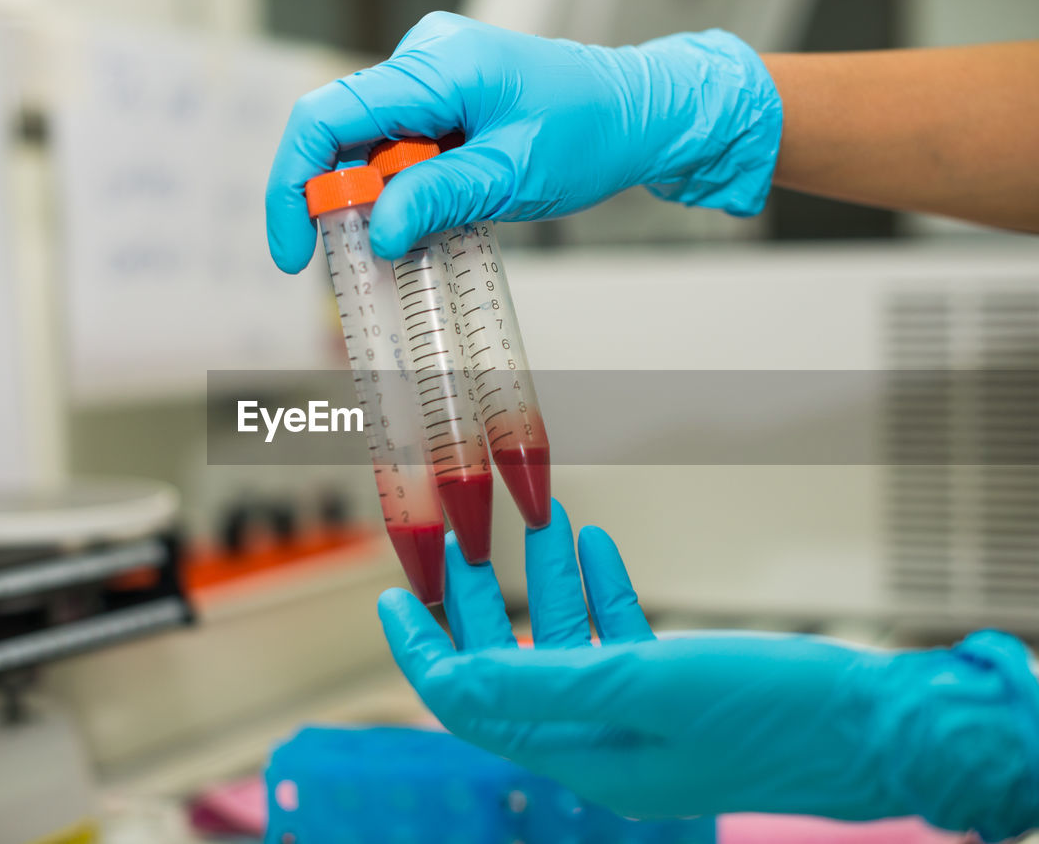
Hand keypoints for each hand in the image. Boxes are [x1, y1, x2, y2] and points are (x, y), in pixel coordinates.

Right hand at [265, 12, 781, 272]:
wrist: (641, 113)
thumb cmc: (592, 133)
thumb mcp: (511, 177)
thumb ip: (436, 198)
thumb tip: (373, 233)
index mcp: (437, 66)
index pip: (328, 117)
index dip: (295, 185)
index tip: (295, 250)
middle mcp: (424, 59)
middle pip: (341, 134)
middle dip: (340, 201)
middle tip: (358, 259)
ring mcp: (431, 75)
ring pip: (369, 146)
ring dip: (378, 198)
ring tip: (422, 233)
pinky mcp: (442, 97)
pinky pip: (398, 144)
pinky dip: (402, 187)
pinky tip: (432, 211)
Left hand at [377, 499, 1038, 841]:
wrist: (883, 728)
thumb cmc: (769, 709)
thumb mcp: (645, 685)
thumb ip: (542, 682)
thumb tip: (452, 677)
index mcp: (582, 753)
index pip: (472, 702)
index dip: (422, 651)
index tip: (390, 596)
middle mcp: (603, 744)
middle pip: (510, 669)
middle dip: (478, 605)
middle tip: (459, 542)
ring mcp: (642, 720)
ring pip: (566, 646)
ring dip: (547, 583)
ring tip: (539, 521)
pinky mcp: (680, 695)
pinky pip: (618, 639)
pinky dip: (602, 591)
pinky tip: (597, 547)